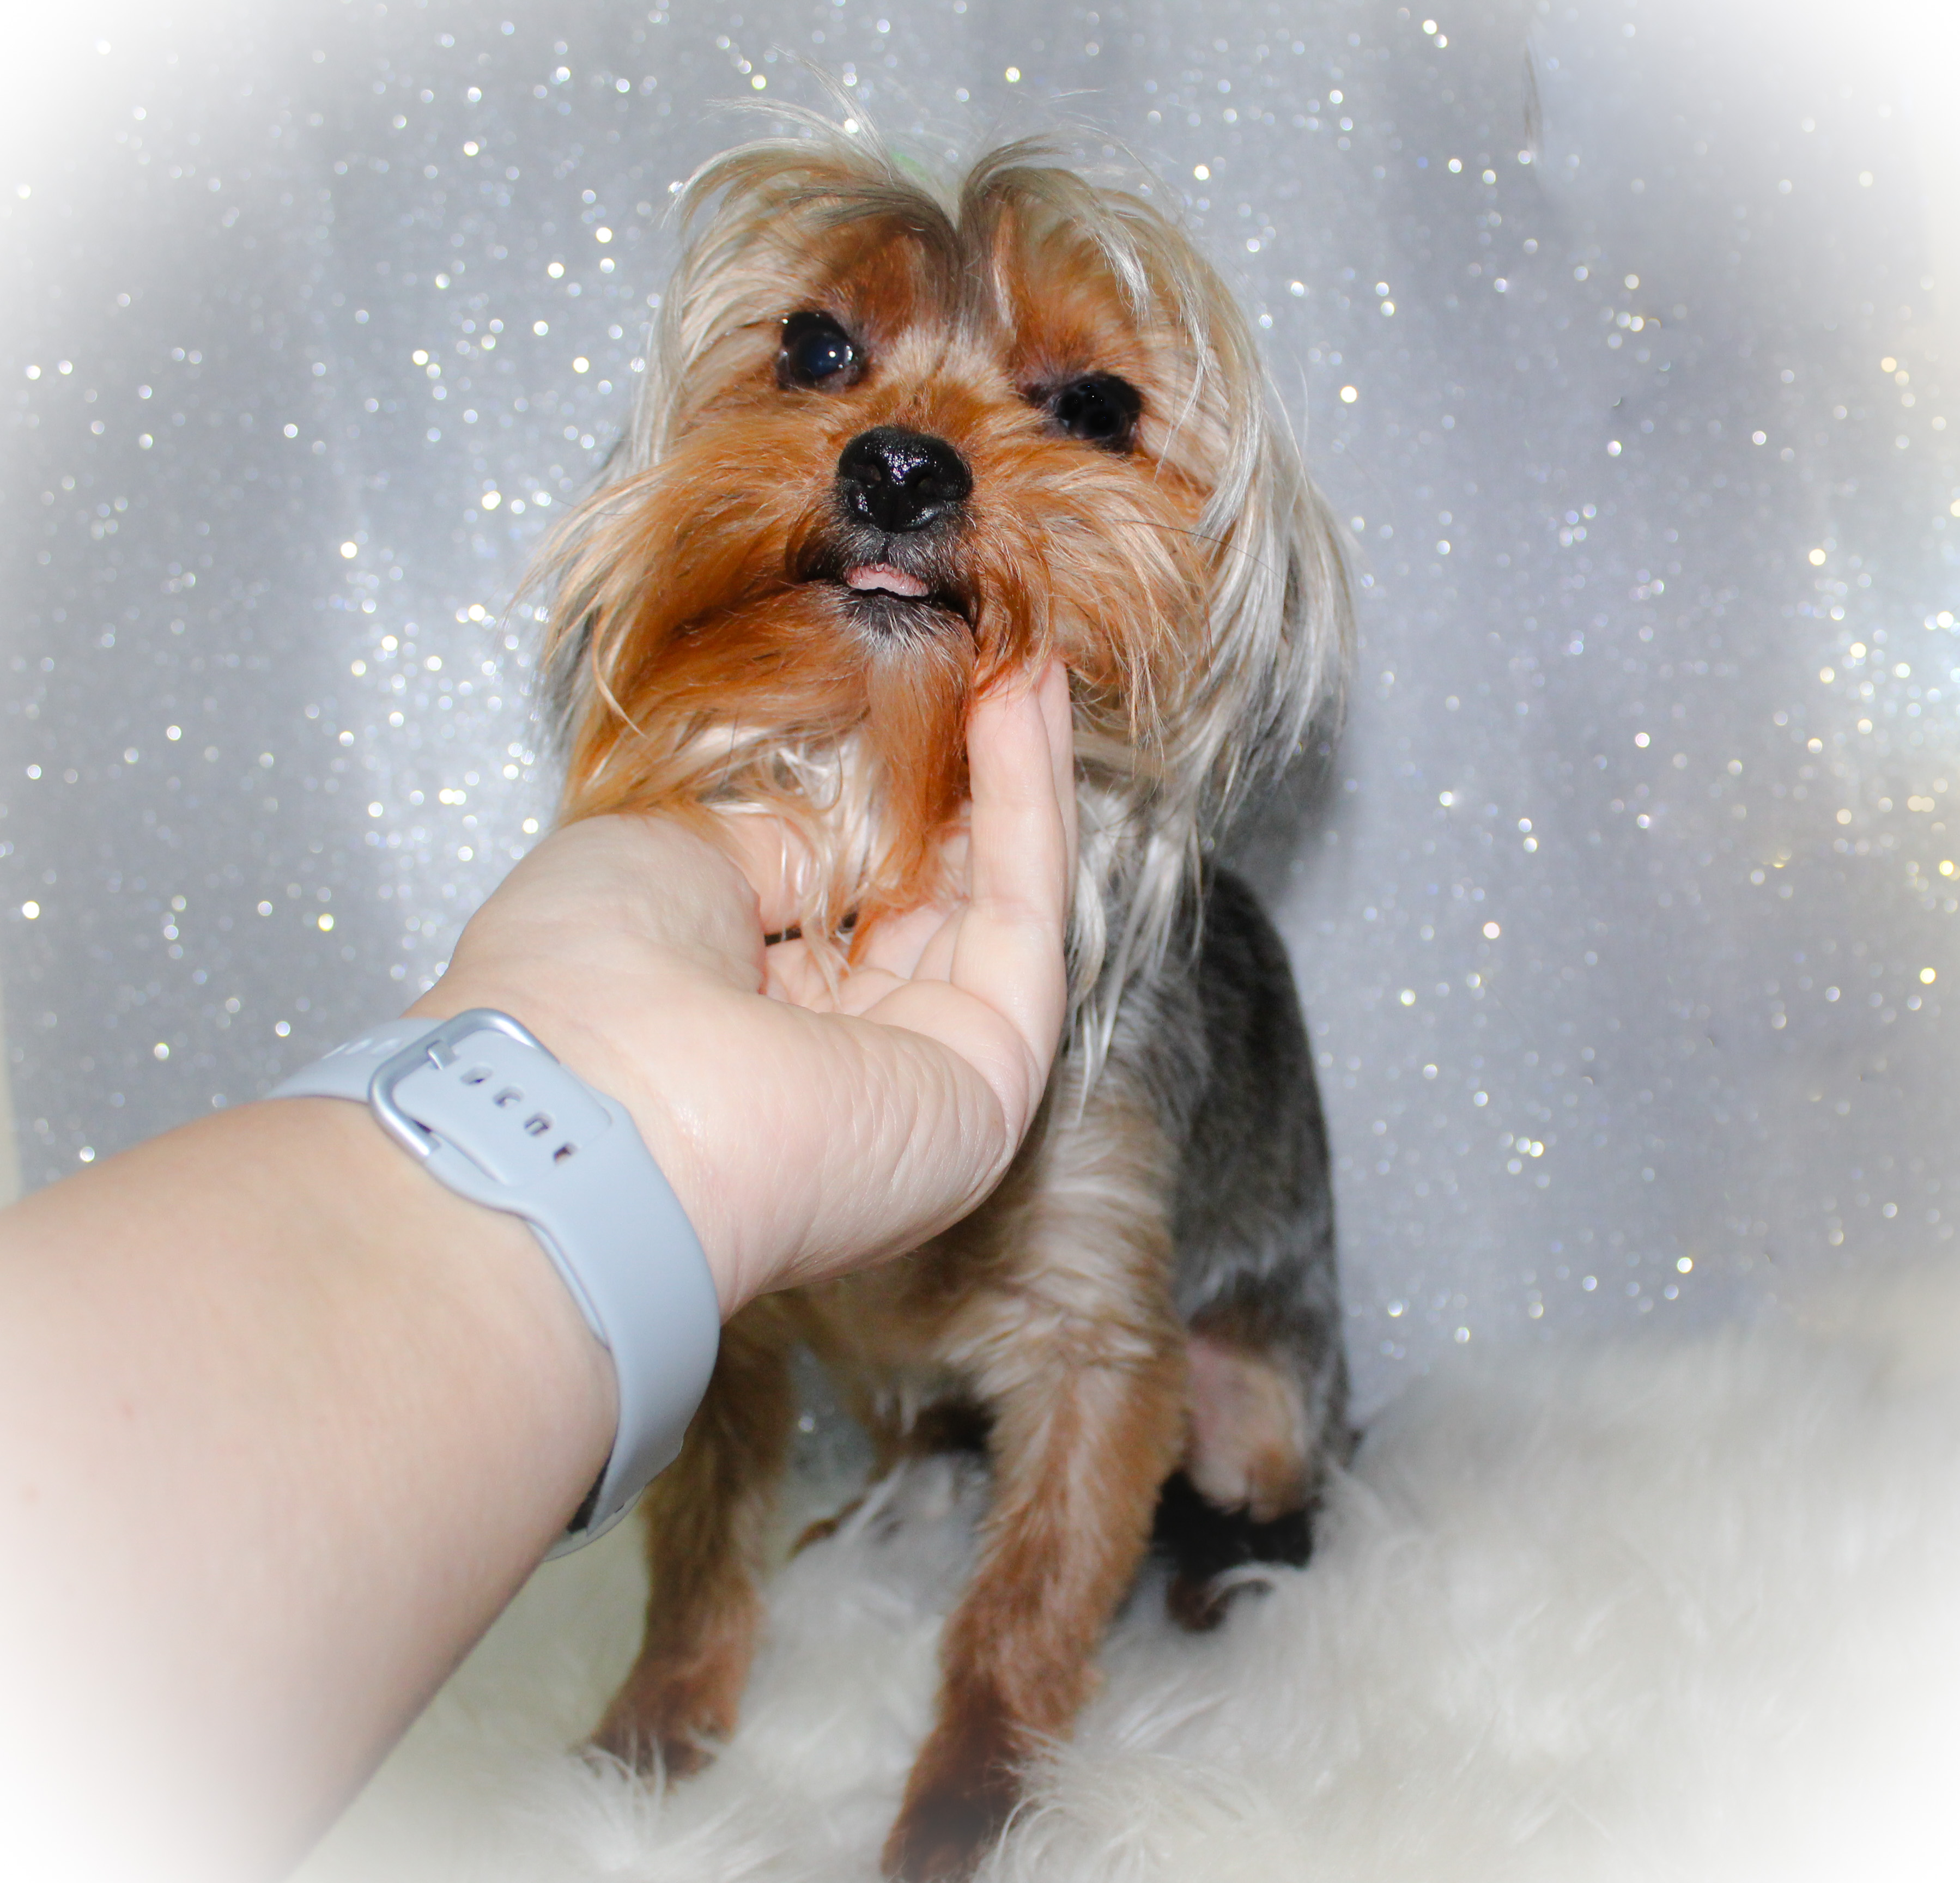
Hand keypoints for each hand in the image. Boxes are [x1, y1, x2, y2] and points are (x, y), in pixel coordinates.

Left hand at [415, 661, 1076, 1313]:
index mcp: (758, 1035)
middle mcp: (848, 1069)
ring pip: (999, 909)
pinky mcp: (992, 1085)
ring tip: (1028, 663)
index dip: (897, 804)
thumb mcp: (667, 861)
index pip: (856, 912)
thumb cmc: (578, 983)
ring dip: (1020, 775)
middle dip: (973, 778)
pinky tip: (1022, 706)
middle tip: (999, 662)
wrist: (583, 1104)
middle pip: (943, 906)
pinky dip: (1029, 807)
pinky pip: (1027, 924)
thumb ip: (771, 844)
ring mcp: (927, 1082)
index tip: (924, 697)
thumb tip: (832, 829)